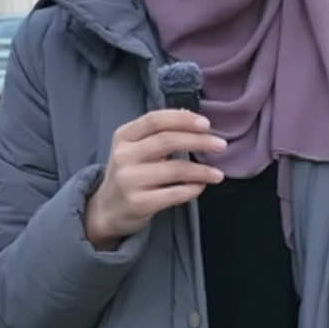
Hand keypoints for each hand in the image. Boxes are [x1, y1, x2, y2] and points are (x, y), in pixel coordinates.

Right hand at [84, 110, 226, 249]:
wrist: (107, 210)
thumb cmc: (129, 172)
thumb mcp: (133, 148)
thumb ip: (157, 133)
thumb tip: (192, 118)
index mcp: (123, 136)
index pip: (155, 120)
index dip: (183, 119)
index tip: (206, 124)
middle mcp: (123, 156)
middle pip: (167, 141)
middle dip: (199, 141)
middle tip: (221, 145)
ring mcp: (130, 180)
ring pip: (175, 169)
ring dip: (202, 170)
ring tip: (218, 174)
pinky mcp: (139, 203)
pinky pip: (174, 194)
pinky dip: (192, 189)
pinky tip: (200, 187)